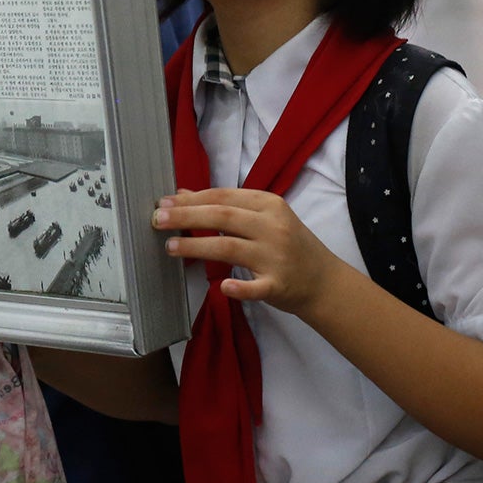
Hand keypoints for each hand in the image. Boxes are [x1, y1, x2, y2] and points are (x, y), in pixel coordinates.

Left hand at [153, 189, 347, 316]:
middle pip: (223, 217)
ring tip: (170, 247)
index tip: (163, 203)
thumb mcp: (263, 218)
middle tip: (157, 219)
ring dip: (197, 247)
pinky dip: (240, 288)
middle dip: (187, 216)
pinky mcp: (279, 285)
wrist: (325, 281)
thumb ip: (227, 205)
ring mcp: (276, 257)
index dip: (191, 199)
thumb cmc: (288, 245)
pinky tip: (222, 288)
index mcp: (268, 205)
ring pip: (230, 248)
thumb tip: (183, 194)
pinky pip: (256, 287)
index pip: (223, 197)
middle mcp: (273, 227)